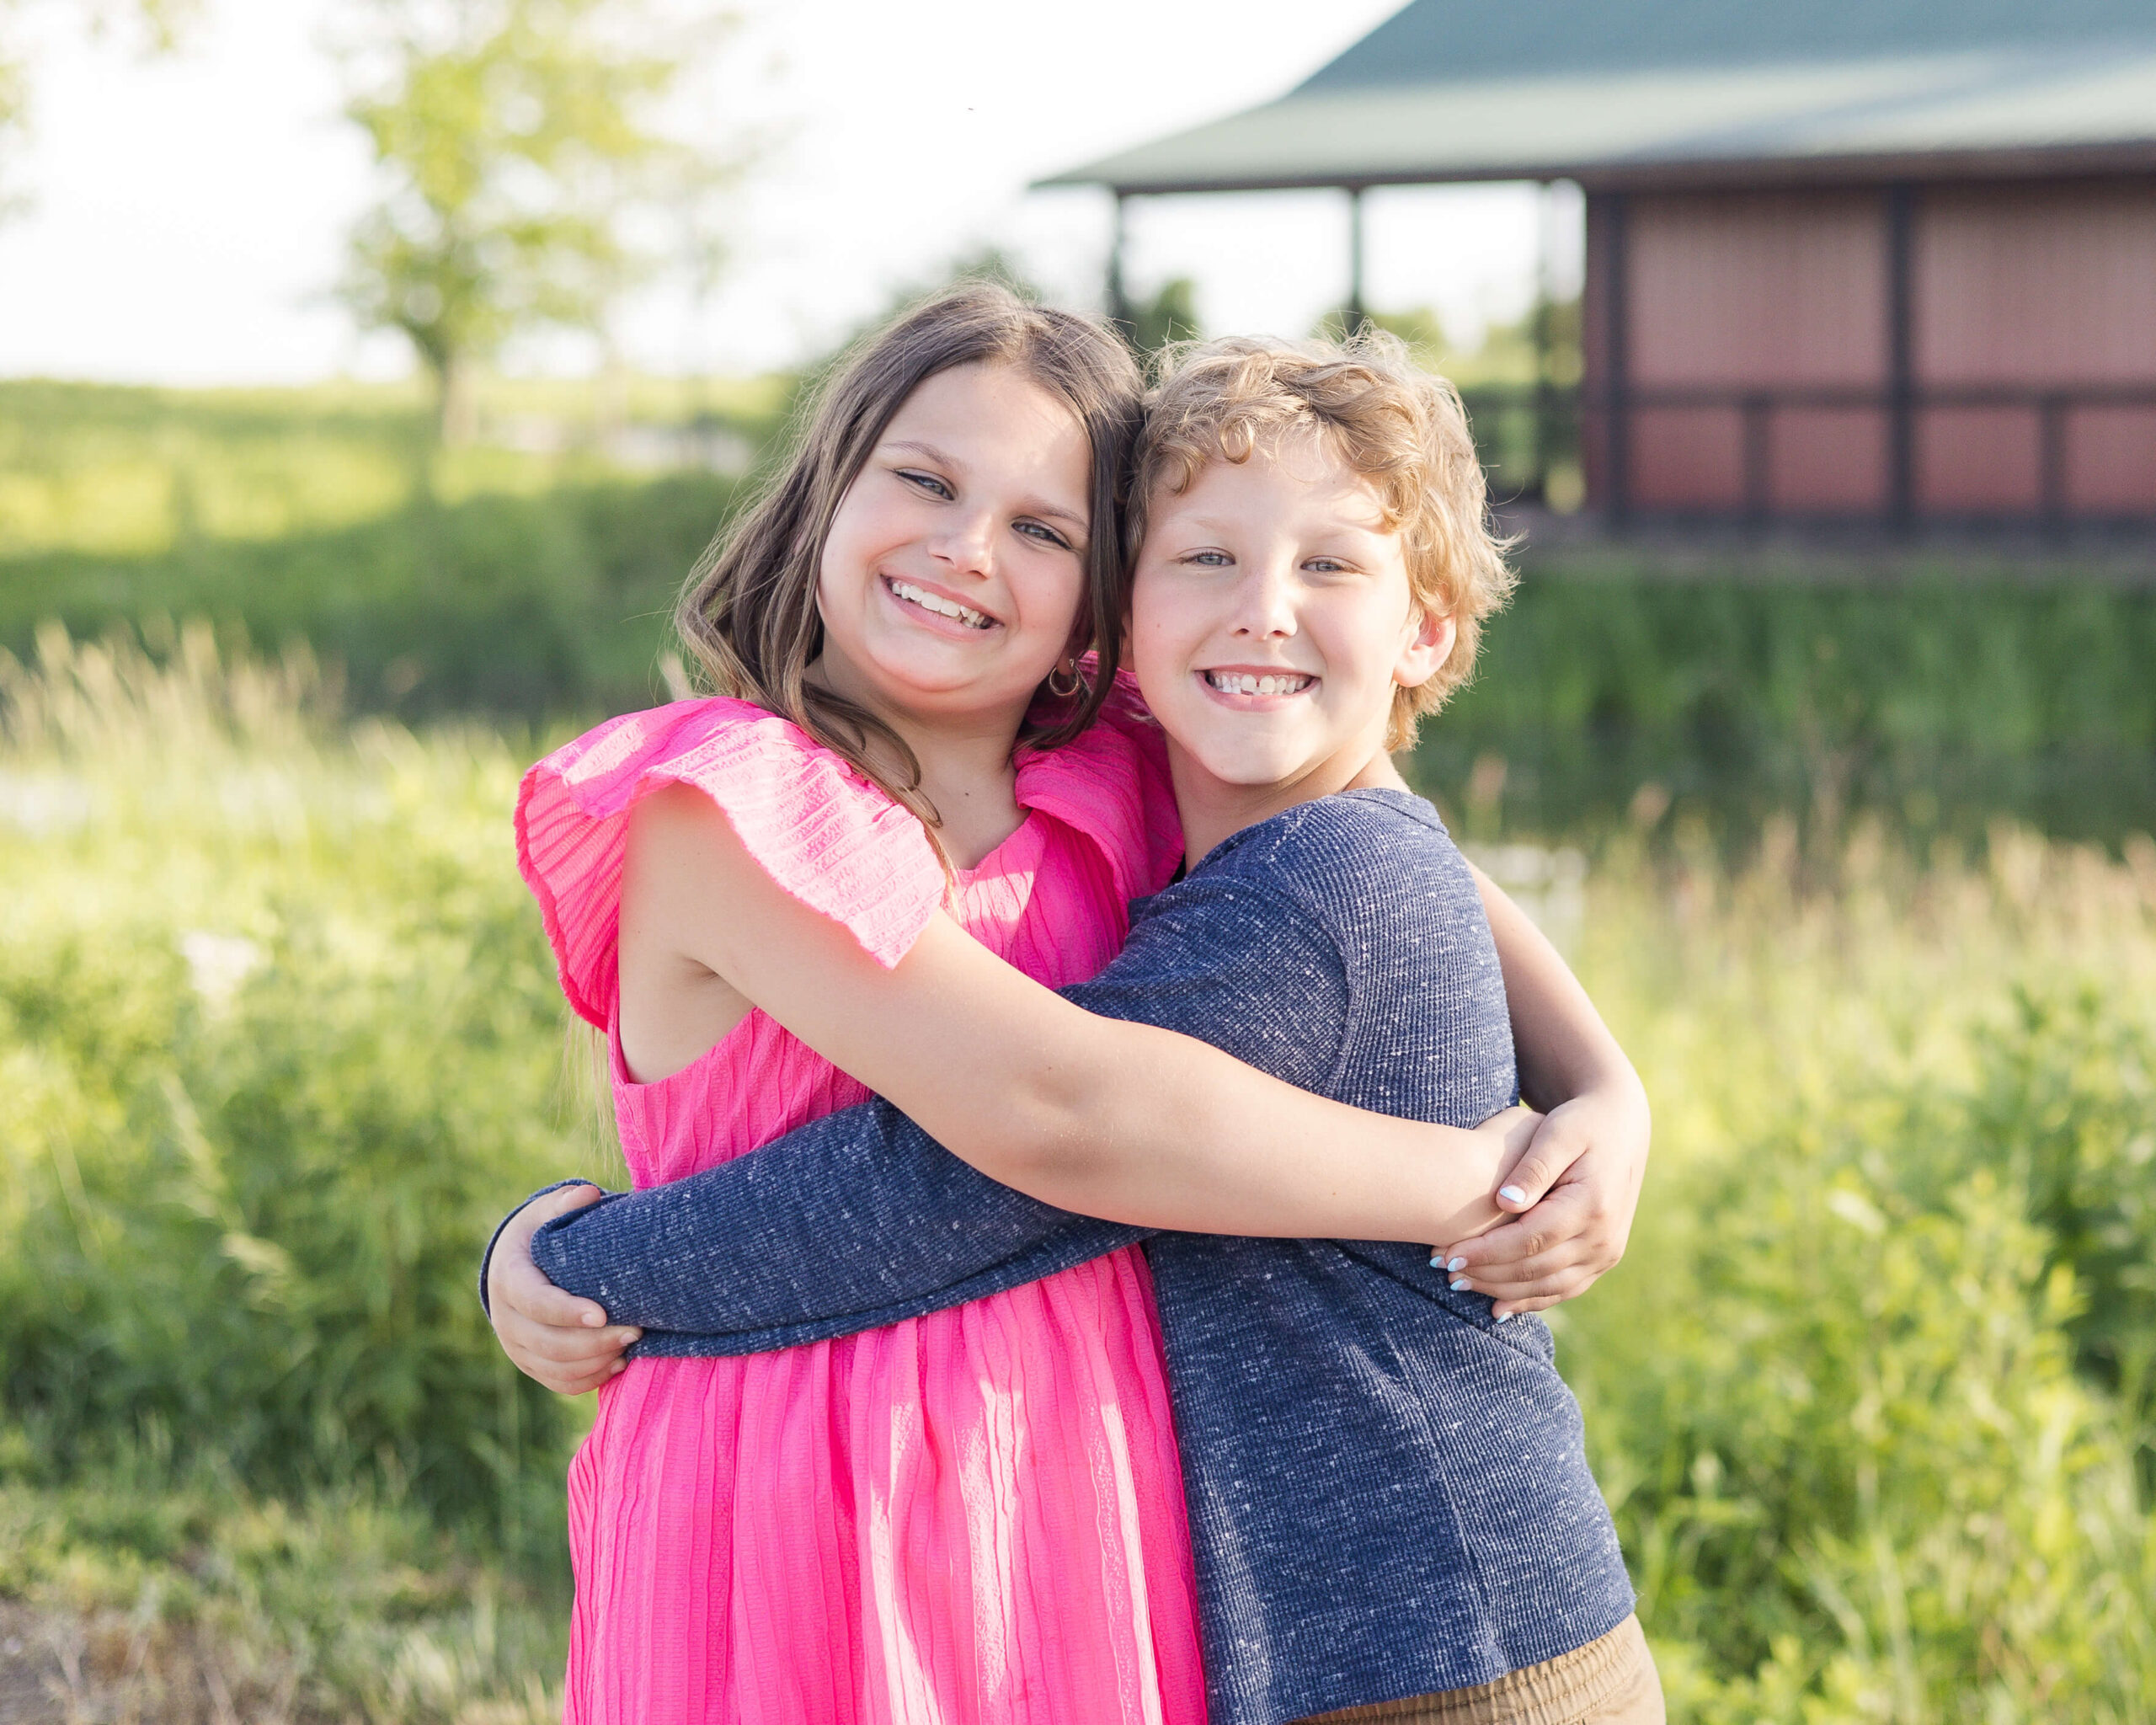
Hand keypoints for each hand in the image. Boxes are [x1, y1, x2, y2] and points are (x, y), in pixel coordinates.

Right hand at [487, 1183, 642, 1393]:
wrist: (514, 1263)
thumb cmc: (539, 1233)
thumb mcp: (547, 1211)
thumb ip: (567, 1203)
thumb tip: (588, 1194)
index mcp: (509, 1278)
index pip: (534, 1302)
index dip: (567, 1311)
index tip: (603, 1313)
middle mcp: (506, 1318)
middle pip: (548, 1342)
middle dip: (594, 1342)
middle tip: (636, 1330)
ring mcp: (515, 1345)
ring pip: (554, 1367)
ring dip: (595, 1362)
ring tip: (632, 1345)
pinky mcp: (530, 1362)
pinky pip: (558, 1381)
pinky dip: (588, 1379)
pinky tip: (618, 1363)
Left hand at [1433, 1085, 1649, 1318]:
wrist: (1621, 1128)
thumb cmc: (1580, 1123)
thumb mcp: (1558, 1132)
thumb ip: (1533, 1167)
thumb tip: (1504, 1202)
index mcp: (1592, 1205)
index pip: (1531, 1239)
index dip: (1487, 1251)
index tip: (1448, 1254)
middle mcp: (1604, 1237)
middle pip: (1536, 1268)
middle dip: (1486, 1273)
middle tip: (1442, 1270)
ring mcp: (1606, 1252)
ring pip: (1548, 1286)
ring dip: (1502, 1291)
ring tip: (1458, 1284)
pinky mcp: (1603, 1259)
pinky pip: (1564, 1289)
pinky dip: (1530, 1300)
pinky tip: (1496, 1307)